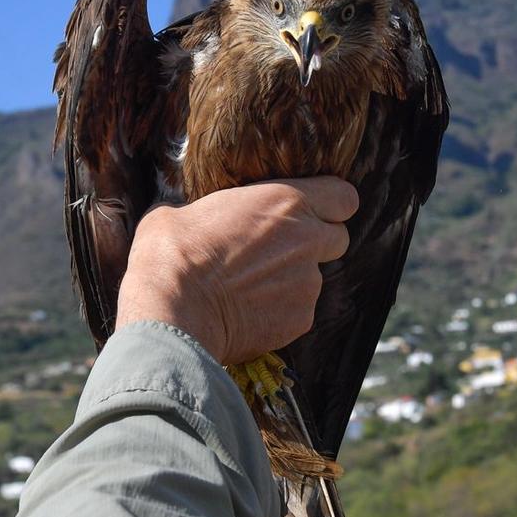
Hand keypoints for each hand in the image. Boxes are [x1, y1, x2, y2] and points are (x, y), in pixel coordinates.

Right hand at [116, 177, 357, 366]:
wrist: (172, 310)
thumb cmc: (171, 252)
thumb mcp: (178, 210)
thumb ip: (204, 209)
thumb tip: (182, 214)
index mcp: (286, 200)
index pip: (344, 196)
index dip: (331, 204)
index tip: (314, 211)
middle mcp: (308, 240)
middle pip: (339, 238)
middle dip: (318, 244)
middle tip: (281, 250)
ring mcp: (308, 283)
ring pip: (314, 279)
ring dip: (291, 281)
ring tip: (248, 289)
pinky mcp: (301, 320)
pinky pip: (299, 312)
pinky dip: (279, 312)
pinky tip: (246, 313)